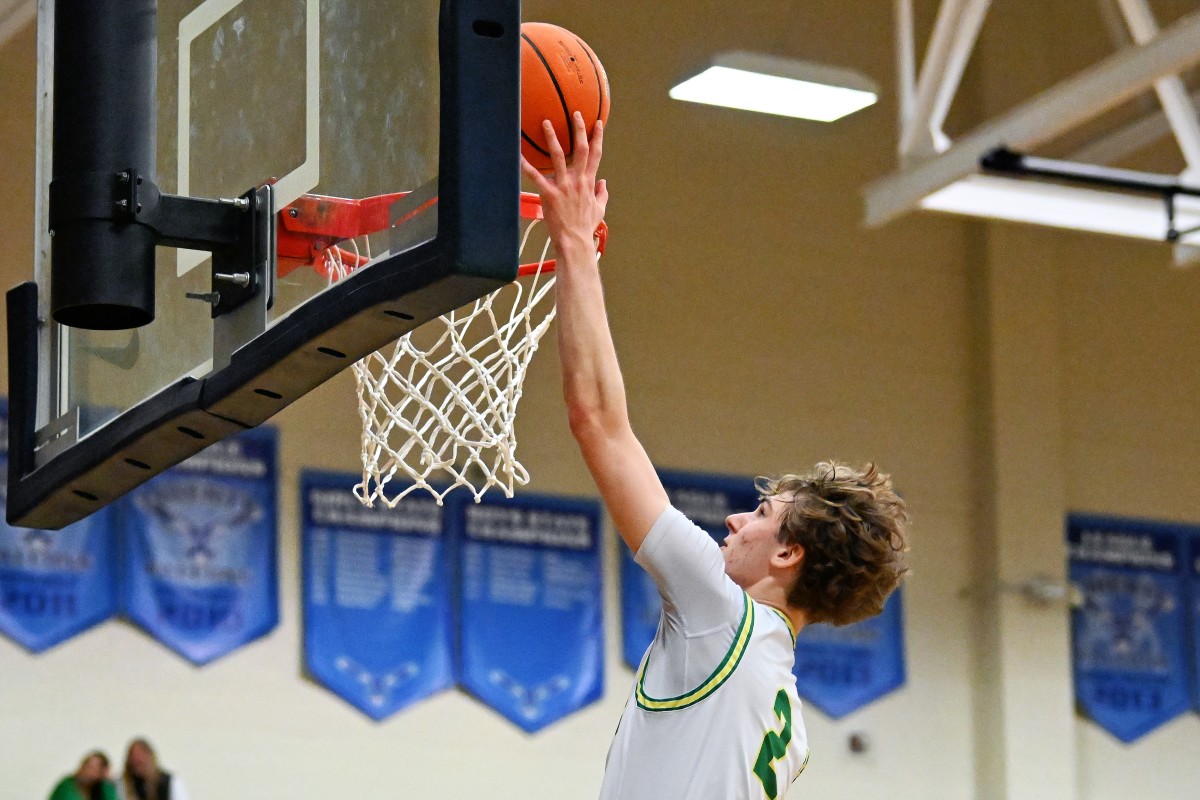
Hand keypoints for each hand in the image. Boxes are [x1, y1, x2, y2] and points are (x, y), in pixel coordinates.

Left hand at [520, 111, 608, 258]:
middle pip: (580, 149)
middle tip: (576, 113)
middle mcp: (578, 181)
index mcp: (589, 182)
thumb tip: (604, 183)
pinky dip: (526, 166)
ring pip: (558, 157)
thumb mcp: (599, 210)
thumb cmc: (585, 227)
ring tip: (546, 123)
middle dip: (579, 129)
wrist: (575, 241)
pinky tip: (518, 155)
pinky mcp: (549, 194)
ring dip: (552, 138)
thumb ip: (602, 194)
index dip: (597, 137)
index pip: (595, 155)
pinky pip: (536, 177)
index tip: (598, 123)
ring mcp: (563, 186)